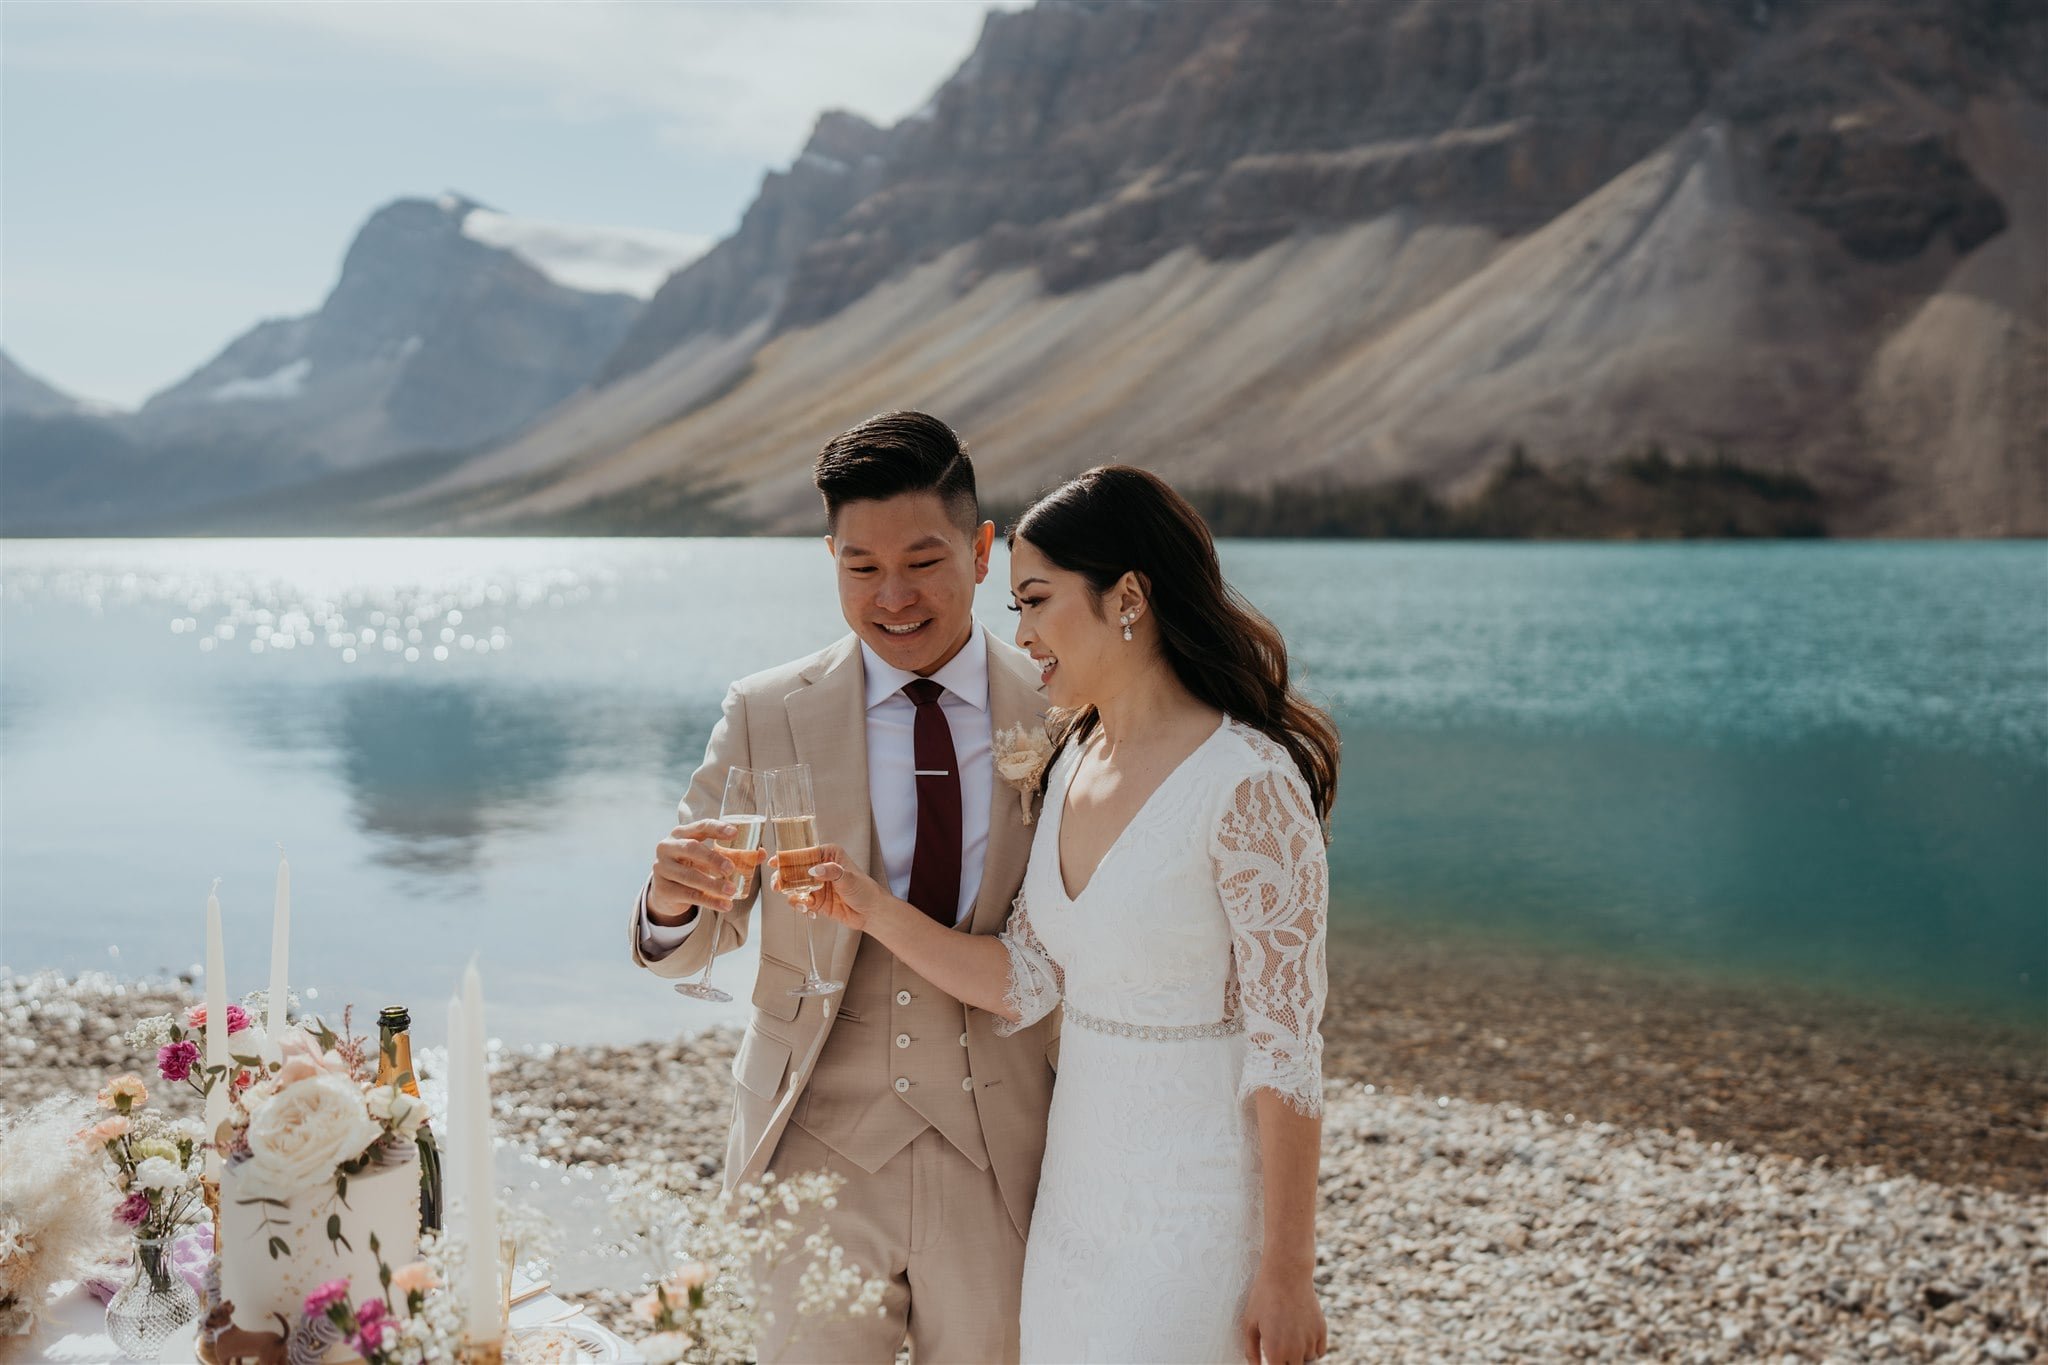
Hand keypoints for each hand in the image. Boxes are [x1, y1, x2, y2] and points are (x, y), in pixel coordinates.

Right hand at [649, 820, 754, 922]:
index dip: (717, 829)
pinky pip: (689, 895)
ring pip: (690, 876)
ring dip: (713, 885)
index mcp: (681, 833)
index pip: (700, 826)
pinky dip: (709, 901)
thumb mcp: (706, 857)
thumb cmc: (691, 865)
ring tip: (731, 891)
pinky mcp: (663, 889)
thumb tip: (761, 854)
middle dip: (713, 858)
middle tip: (731, 868)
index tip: (734, 833)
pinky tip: (724, 905)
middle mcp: (668, 847)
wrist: (666, 889)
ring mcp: (662, 868)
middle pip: (691, 849)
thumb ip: (731, 854)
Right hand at [770, 843, 889, 932]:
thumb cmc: (865, 890)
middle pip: (793, 869)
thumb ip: (831, 872)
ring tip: (798, 899)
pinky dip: (799, 904)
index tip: (776, 861)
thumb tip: (814, 870)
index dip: (788, 856)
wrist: (871, 913)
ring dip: (790, 892)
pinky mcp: (815, 901)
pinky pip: (799, 900)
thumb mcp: (849, 878)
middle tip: (778, 885)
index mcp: (828, 855)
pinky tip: (807, 908)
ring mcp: (815, 885)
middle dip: (783, 876)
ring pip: (793, 885)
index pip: (804, 852)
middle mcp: (819, 868)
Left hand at [1240, 1262, 1325, 1364]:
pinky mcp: (1322, 1331)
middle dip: (1287, 1363)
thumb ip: (1251, 1350)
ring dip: (1299, 1357)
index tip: (1271, 1358)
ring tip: (1289, 1337)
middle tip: (1280, 1349)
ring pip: (1308, 1362)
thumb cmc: (1263, 1297)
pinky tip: (1302, 1338)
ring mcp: (1310, 1341)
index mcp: (1275, 1352)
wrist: (1286, 1274)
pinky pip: (1319, 1352)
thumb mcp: (1249, 1323)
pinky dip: (1312, 1350)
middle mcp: (1296, 1351)